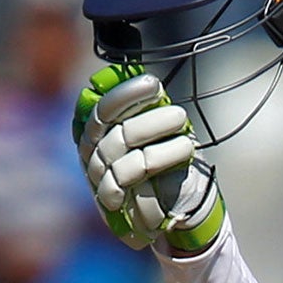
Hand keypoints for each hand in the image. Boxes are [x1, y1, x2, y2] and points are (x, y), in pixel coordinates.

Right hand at [72, 65, 226, 253]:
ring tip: (188, 144)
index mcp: (98, 129)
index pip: (105, 108)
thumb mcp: (156, 129)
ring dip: (162, 151)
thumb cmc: (164, 157)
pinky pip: (132, 183)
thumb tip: (148, 81)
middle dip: (152, 123)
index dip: (126, 94)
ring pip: (129, 160)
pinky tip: (179, 160)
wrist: (175, 201)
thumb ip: (146, 108)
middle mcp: (93, 151)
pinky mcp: (111, 201)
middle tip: (180, 116)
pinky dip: (158, 168)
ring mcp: (99, 177)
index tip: (153, 84)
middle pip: (120, 133)